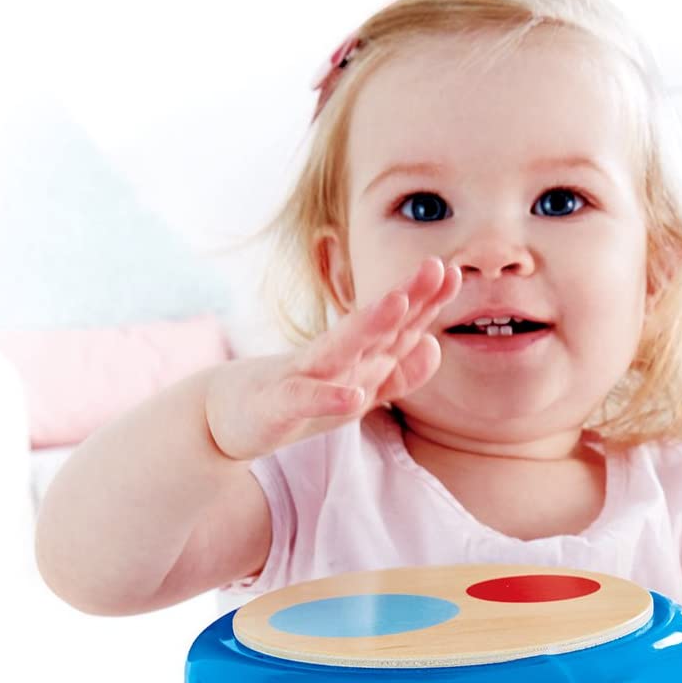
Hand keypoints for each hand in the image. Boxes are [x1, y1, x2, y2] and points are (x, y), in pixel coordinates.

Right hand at [205, 257, 461, 461]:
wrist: (226, 416)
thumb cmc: (296, 400)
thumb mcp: (355, 392)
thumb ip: (397, 374)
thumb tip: (434, 346)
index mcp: (355, 356)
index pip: (396, 327)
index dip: (426, 302)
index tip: (455, 273)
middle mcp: (333, 357)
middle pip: (374, 325)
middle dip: (406, 296)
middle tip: (436, 266)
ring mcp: (304, 376)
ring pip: (340, 349)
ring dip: (369, 326)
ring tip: (397, 304)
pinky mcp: (280, 405)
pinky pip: (306, 400)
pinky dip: (328, 397)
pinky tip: (353, 395)